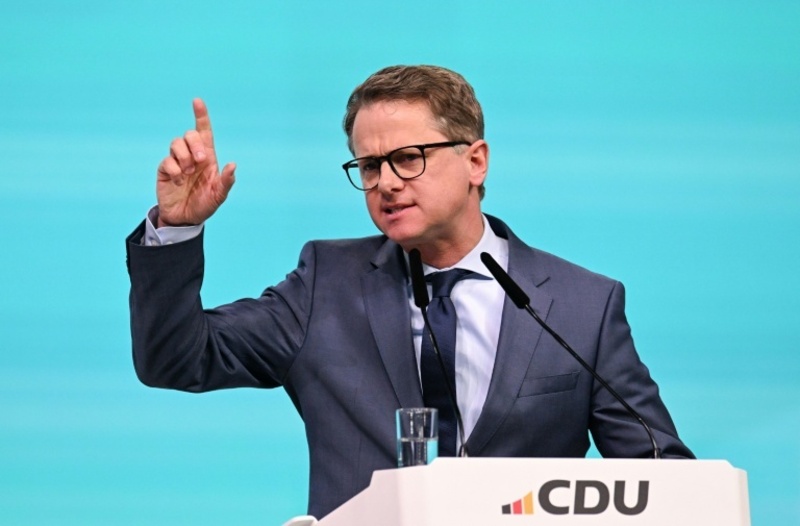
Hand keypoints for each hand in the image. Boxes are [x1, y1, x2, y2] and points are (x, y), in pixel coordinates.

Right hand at [156, 98, 235, 226]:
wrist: (185, 219)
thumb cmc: (204, 205)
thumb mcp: (219, 195)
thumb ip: (226, 181)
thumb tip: (233, 165)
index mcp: (207, 158)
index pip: (204, 132)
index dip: (201, 116)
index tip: (197, 101)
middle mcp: (192, 156)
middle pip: (190, 134)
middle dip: (195, 144)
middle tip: (201, 161)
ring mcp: (177, 161)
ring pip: (176, 143)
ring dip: (184, 157)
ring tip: (188, 173)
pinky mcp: (165, 170)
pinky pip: (167, 161)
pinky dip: (174, 170)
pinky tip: (178, 181)